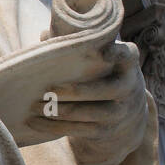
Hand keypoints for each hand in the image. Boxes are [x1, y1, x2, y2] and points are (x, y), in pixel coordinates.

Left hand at [27, 40, 148, 164]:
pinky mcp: (105, 129)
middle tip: (49, 90)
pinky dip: (56, 127)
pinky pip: (81, 130)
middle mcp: (128, 87)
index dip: (119, 54)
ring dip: (62, 111)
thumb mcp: (96, 59)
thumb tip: (45, 34)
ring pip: (92, 113)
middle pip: (107, 90)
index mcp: (126, 64)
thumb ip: (75, 45)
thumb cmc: (100, 73)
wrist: (122, 111)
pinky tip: (36, 122)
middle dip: (77, 92)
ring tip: (37, 106)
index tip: (105, 52)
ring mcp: (119, 111)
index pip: (128, 55)